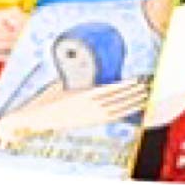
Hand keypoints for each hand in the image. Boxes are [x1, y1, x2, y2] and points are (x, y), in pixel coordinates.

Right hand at [0, 79, 149, 143]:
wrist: (33, 121)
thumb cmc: (45, 99)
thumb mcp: (61, 84)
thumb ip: (76, 77)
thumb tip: (86, 62)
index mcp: (81, 97)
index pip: (110, 91)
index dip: (126, 86)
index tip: (139, 78)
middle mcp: (88, 109)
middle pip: (118, 100)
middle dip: (135, 92)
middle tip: (151, 83)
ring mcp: (89, 117)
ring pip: (118, 110)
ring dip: (134, 102)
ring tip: (148, 93)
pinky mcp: (89, 122)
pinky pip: (111, 117)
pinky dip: (125, 112)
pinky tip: (134, 108)